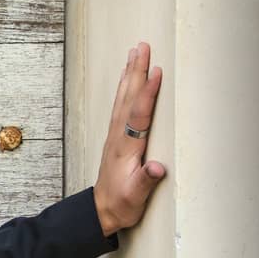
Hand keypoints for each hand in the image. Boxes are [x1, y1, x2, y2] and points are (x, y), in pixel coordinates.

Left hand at [94, 40, 167, 236]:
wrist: (101, 211)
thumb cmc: (122, 204)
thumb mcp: (135, 197)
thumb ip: (146, 181)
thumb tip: (156, 168)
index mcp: (127, 147)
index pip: (139, 115)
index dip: (148, 93)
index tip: (157, 71)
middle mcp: (119, 137)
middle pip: (129, 98)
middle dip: (136, 72)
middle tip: (142, 46)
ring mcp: (116, 135)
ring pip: (123, 98)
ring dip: (130, 74)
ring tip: (135, 52)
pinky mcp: (117, 137)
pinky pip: (121, 106)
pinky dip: (126, 88)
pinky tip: (128, 78)